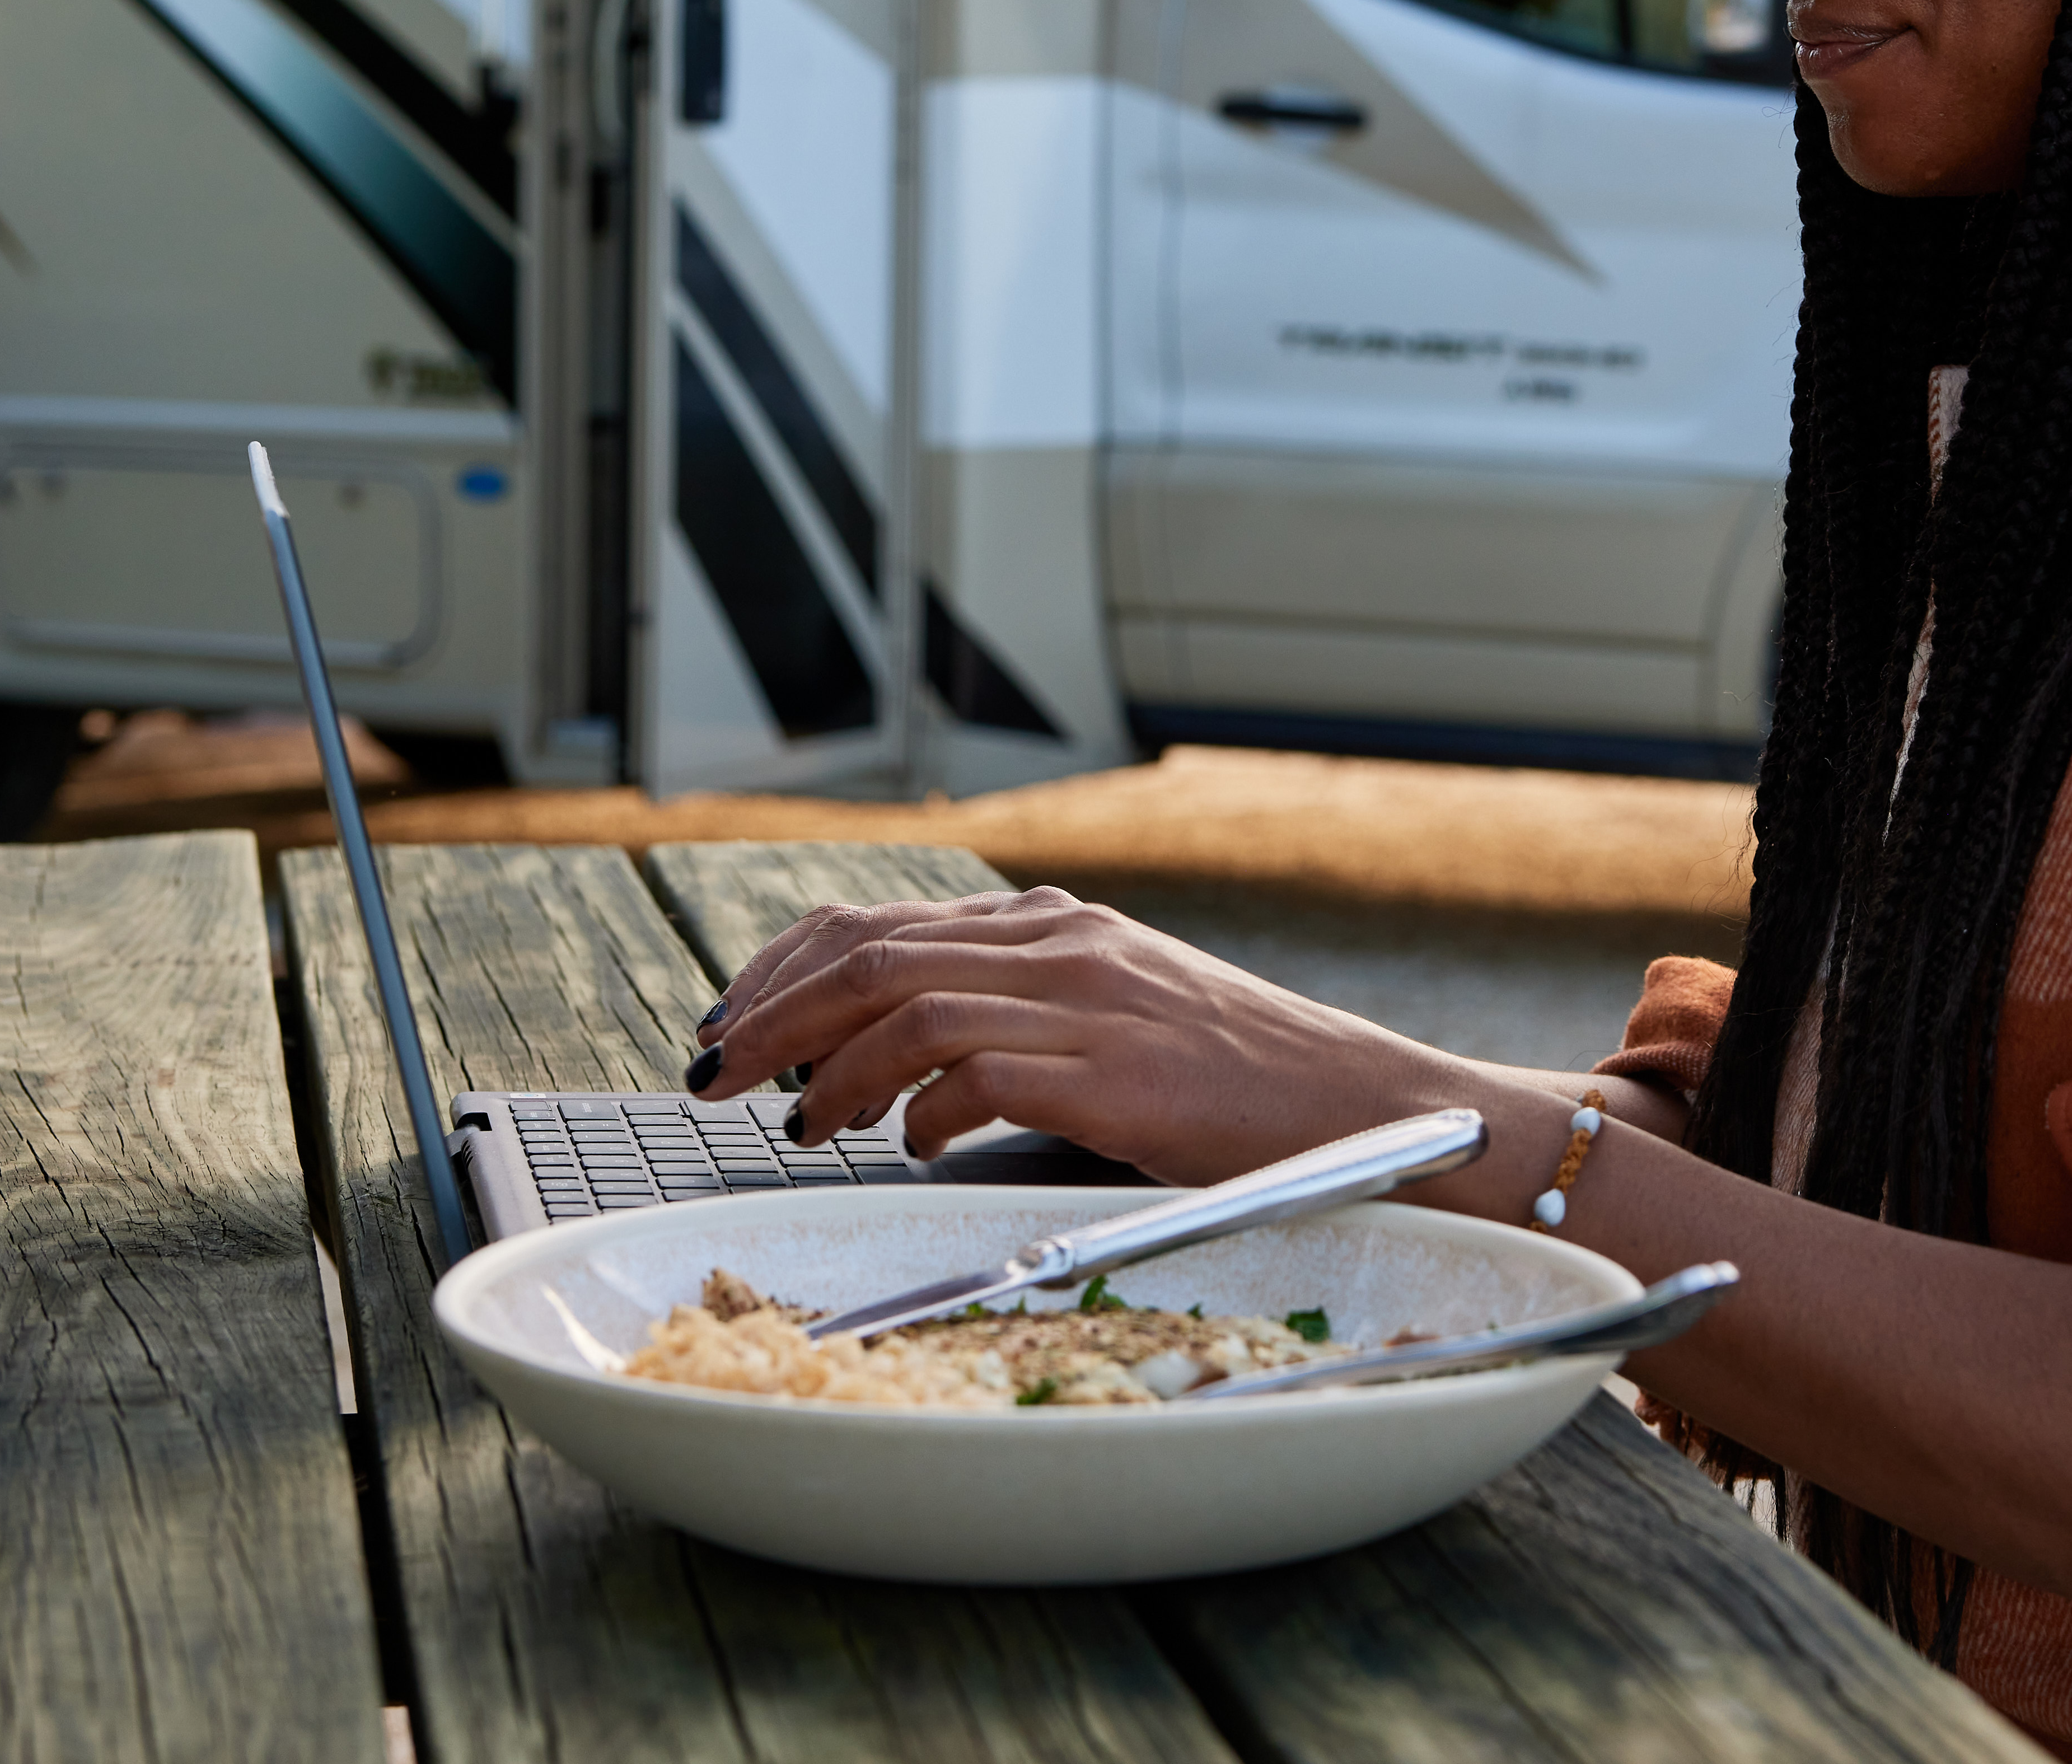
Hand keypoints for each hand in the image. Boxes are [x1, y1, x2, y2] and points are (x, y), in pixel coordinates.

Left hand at [686, 886, 1511, 1189]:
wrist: (1359, 1102)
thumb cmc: (1231, 1079)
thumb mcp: (1110, 1012)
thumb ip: (1014, 1008)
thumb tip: (890, 1055)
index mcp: (1050, 926)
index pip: (872, 923)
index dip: (780, 971)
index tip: (730, 1023)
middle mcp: (1059, 946)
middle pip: (867, 957)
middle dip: (769, 1017)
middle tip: (712, 1076)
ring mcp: (1090, 1003)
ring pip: (907, 1010)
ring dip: (830, 1071)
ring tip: (799, 1124)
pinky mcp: (1119, 1072)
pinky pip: (982, 1077)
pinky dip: (928, 1114)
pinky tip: (914, 1147)